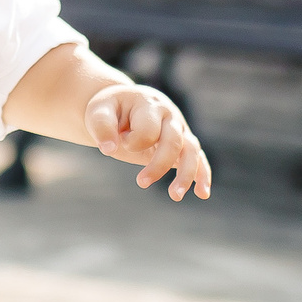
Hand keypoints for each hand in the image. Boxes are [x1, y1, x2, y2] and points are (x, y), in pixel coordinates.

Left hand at [86, 84, 211, 200]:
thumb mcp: (99, 112)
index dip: (132, 142)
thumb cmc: (110, 110)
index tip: (118, 141)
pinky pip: (198, 159)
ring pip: (191, 152)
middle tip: (141, 183)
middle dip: (159, 165)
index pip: (148, 130)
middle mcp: (170, 116)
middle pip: (174, 142)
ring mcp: (179, 130)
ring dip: (186, 175)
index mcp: (150, 105)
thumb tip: (109, 149)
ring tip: (175, 196)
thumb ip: (102, 127)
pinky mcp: (182, 145)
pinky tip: (203, 194)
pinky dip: (202, 175)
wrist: (122, 106)